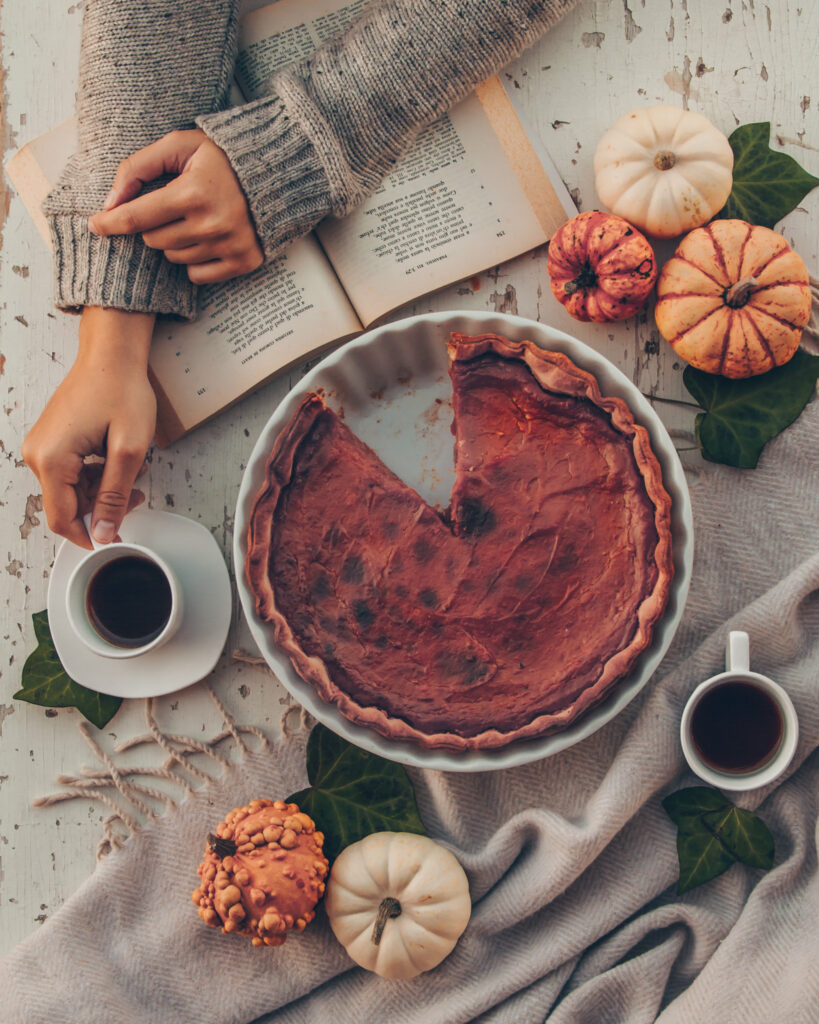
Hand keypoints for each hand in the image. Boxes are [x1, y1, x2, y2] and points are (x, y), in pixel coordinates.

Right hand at [21, 308, 156, 548]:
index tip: (114, 540)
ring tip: (132, 473)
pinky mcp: (50, 441)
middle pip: (66, 505)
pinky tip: (116, 461)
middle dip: (101, 508)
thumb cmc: (120, 390)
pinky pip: (69, 473)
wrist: (111, 355)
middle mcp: (37, 453)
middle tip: (135, 496)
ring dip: (101, 490)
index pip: (62, 519)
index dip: (90, 535)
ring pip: (70, 491)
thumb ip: (115, 496)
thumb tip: (103, 532)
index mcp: (52, 458)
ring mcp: (41, 446)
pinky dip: (94, 475)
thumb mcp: (129, 450)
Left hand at [88, 129, 263, 284]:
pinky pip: (197, 275)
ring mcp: (229, 245)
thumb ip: (138, 167)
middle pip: (153, 241)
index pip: (136, 217)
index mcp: (192, 192)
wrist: (276, 173)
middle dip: (152, 225)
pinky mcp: (242, 261)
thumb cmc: (223, 157)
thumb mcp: (180, 145)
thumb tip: (110, 203)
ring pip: (174, 258)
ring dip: (174, 242)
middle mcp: (211, 223)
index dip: (109, 222)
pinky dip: (194, 261)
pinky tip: (205, 240)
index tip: (94, 225)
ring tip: (192, 220)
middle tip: (169, 208)